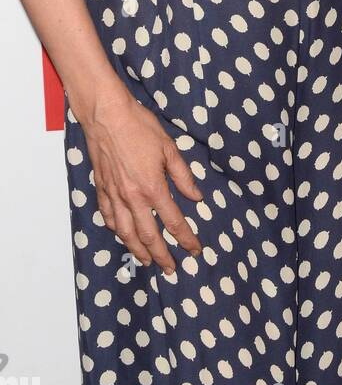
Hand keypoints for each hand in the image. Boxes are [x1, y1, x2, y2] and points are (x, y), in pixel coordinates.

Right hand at [80, 91, 203, 275]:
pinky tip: (122, 235)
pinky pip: (109, 217)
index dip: (186, 239)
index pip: (173, 222)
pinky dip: (117, 231)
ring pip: (126, 233)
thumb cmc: (140, 127)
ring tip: (146, 261)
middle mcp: (133, 197)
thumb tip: (197, 198)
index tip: (195, 250)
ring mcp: (114, 195)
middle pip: (148, 236)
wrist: (107, 116)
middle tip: (171, 268)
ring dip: (137, 250)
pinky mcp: (102, 189)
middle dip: (162, 255)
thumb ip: (183, 176)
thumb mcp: (169, 148)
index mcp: (153, 188)